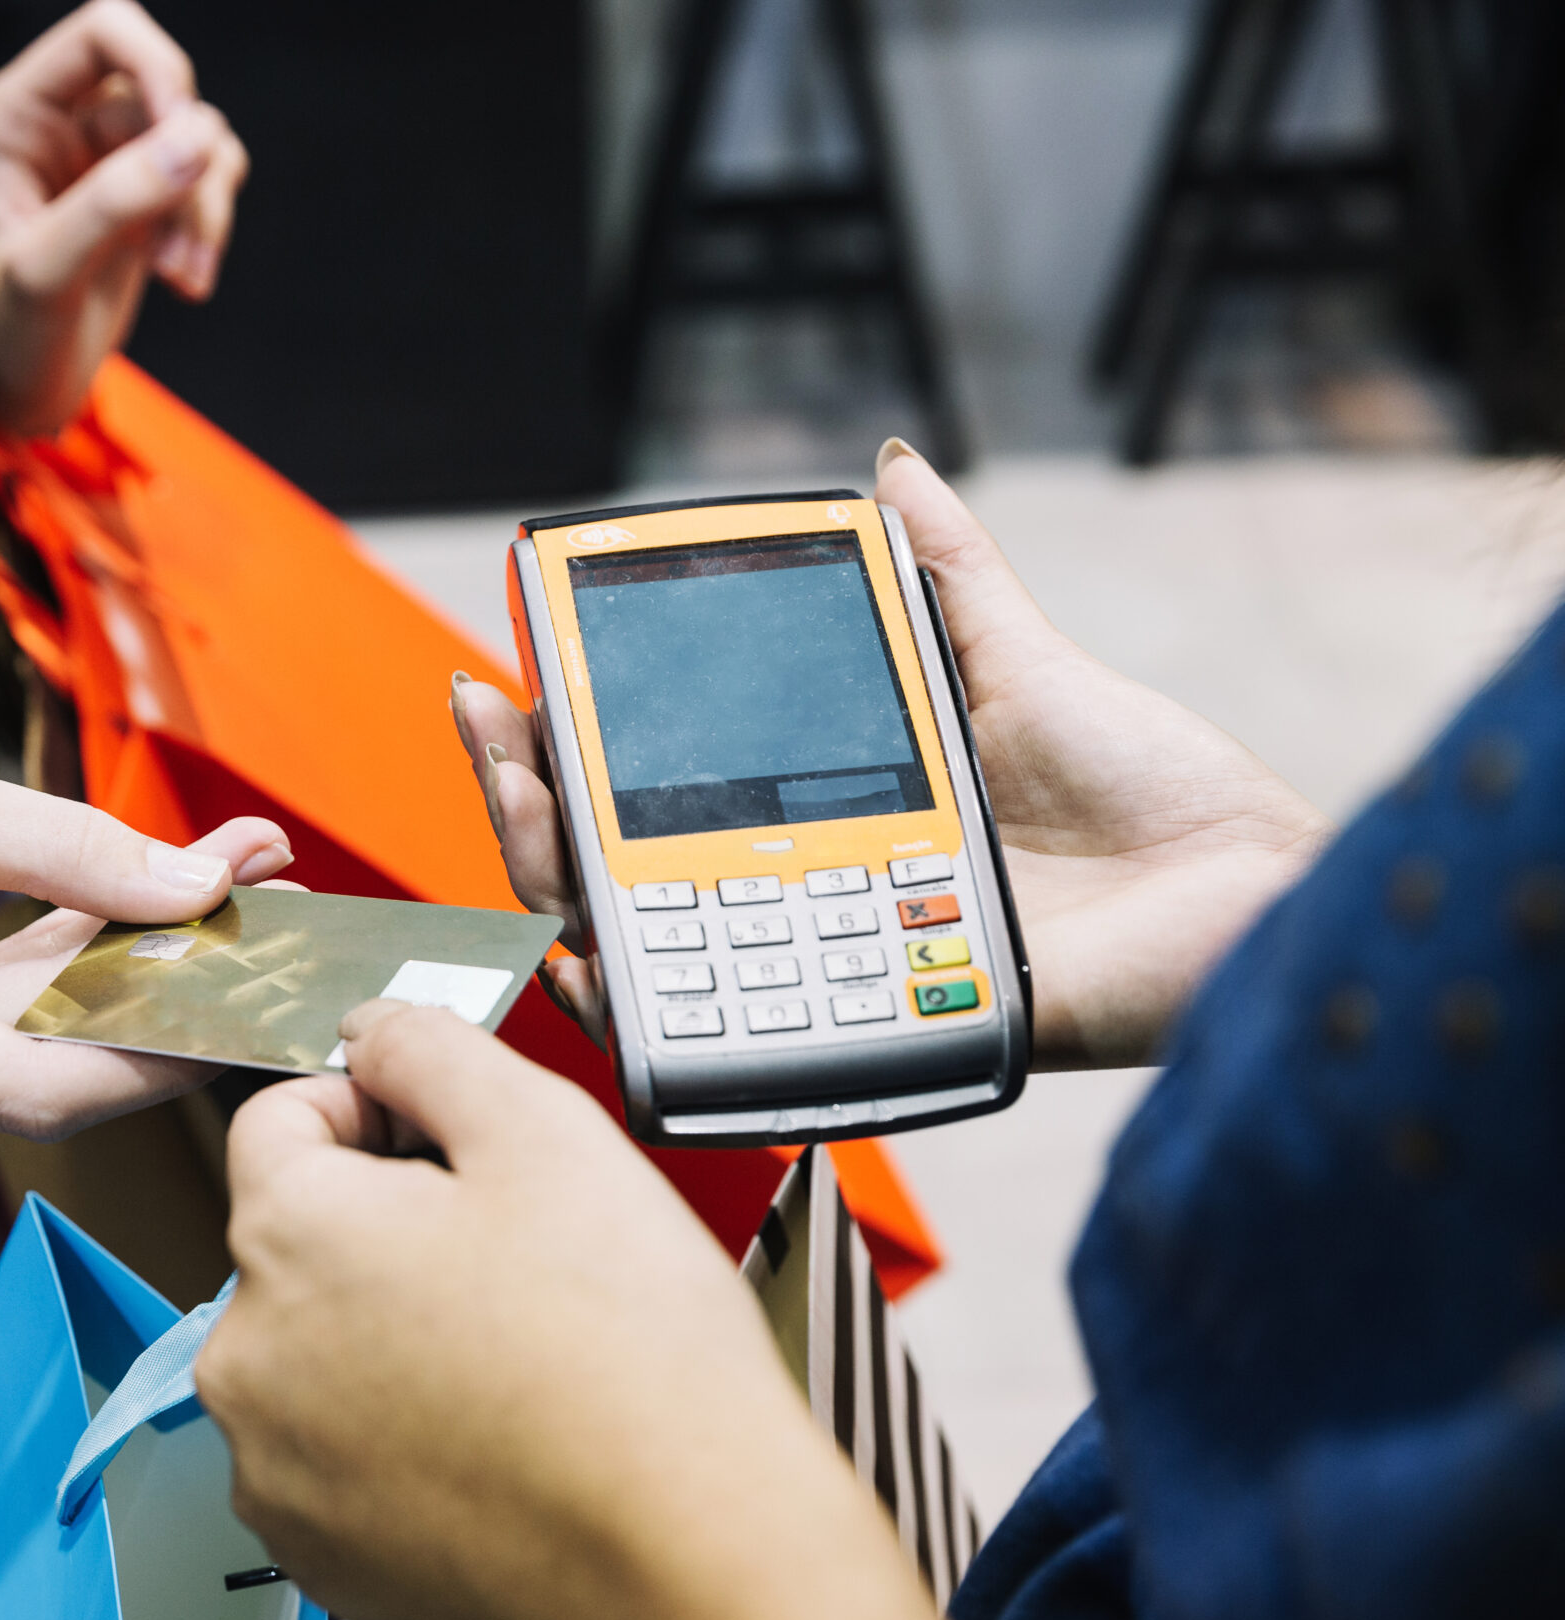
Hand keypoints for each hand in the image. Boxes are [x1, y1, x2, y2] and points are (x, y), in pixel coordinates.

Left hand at [0, 0, 248, 436]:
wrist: (5, 391)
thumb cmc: (0, 331)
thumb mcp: (46, 270)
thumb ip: (115, 200)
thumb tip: (199, 139)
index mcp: (20, 113)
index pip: (107, 31)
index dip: (158, 67)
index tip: (183, 135)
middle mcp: (67, 122)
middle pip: (168, 90)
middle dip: (190, 165)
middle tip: (177, 243)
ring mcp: (111, 161)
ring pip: (199, 139)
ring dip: (206, 208)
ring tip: (180, 277)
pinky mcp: (145, 200)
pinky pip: (208, 179)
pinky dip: (210, 228)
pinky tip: (186, 281)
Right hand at [0, 724, 289, 1153]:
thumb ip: (54, 846)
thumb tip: (201, 885)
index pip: (33, 1090)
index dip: (160, 1054)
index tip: (259, 997)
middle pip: (40, 1066)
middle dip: (163, 980)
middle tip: (272, 888)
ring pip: (22, 1045)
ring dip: (122, 962)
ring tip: (233, 868)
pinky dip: (56, 968)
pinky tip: (140, 900)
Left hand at [198, 1004, 992, 1619]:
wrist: (697, 1562)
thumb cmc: (633, 1363)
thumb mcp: (545, 1131)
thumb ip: (433, 1048)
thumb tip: (376, 1028)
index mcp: (286, 1233)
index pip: (280, 1116)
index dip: (377, 1106)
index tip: (450, 1138)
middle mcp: (248, 1355)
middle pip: (296, 1237)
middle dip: (388, 1224)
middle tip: (514, 1251)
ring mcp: (276, 1465)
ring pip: (316, 1347)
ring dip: (390, 1328)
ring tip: (517, 1349)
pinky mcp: (320, 1549)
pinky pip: (335, 1450)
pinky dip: (397, 1430)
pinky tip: (496, 1428)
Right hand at [457, 439, 1332, 1068]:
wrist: (1243, 888)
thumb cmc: (1151, 793)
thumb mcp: (1024, 661)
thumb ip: (944, 574)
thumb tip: (894, 464)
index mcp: (825, 807)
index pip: (663, 779)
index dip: (578, 735)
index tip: (517, 674)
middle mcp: (803, 891)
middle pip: (622, 861)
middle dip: (528, 794)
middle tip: (488, 725)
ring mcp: (821, 965)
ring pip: (645, 946)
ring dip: (551, 882)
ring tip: (518, 802)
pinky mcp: (863, 1034)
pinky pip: (723, 1042)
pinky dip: (633, 1017)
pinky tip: (577, 958)